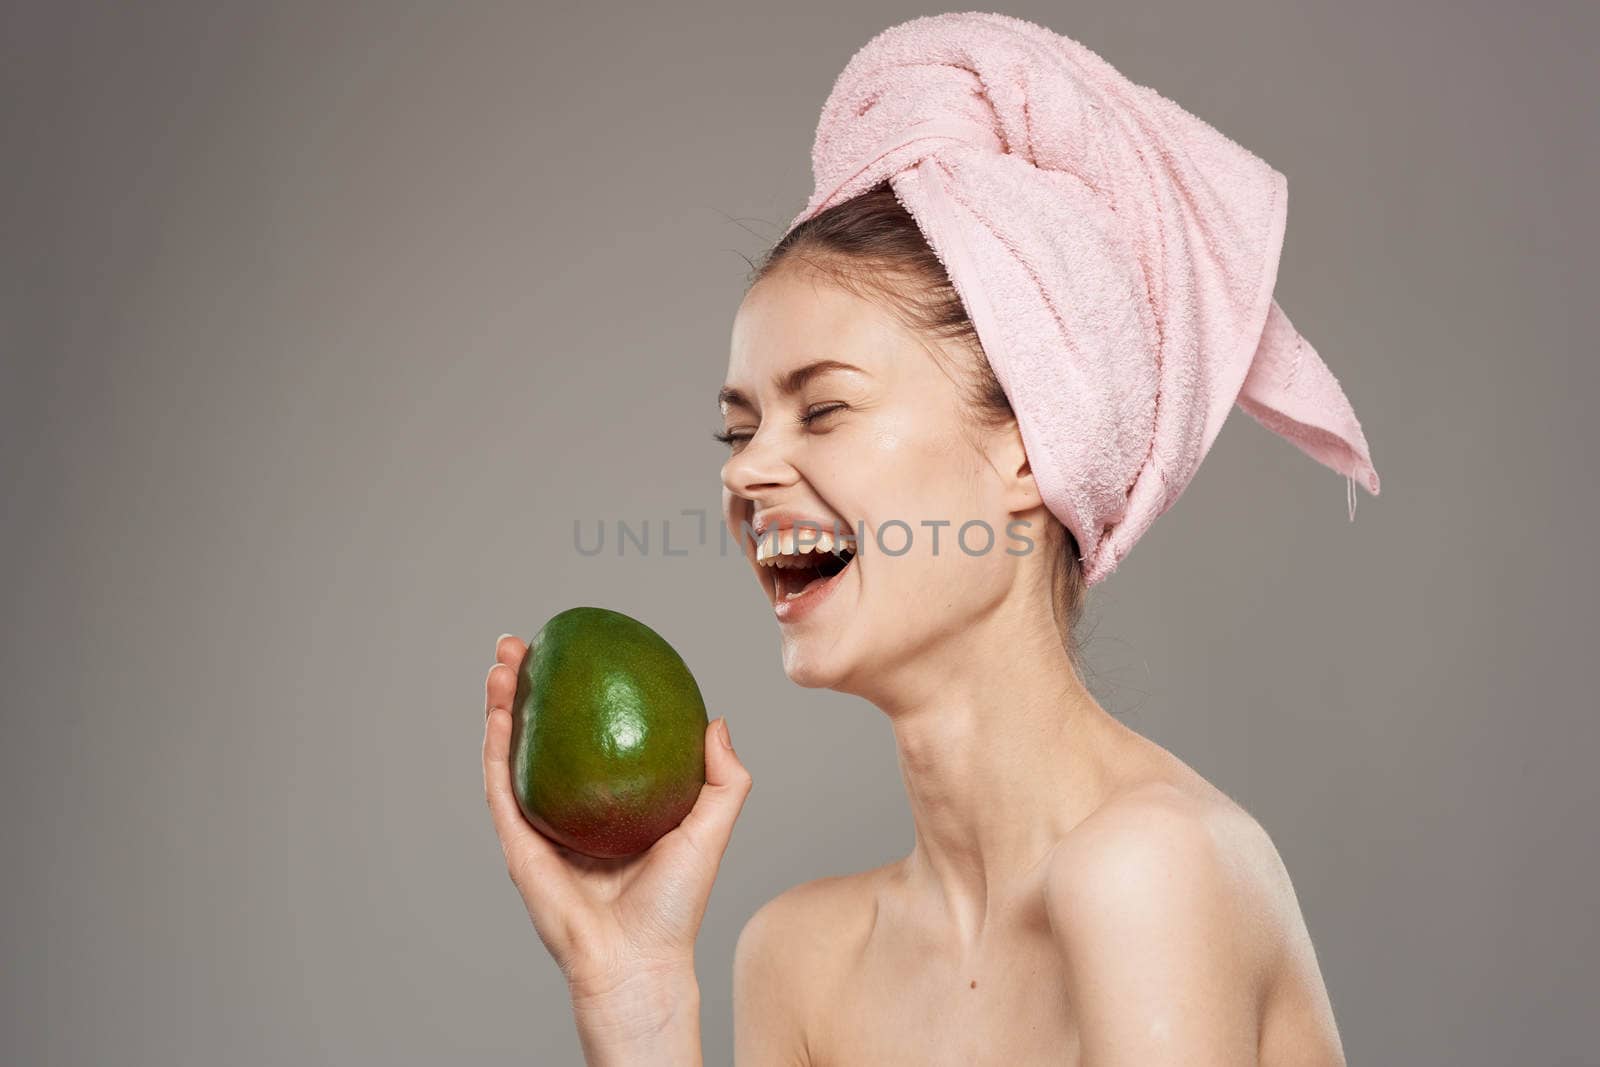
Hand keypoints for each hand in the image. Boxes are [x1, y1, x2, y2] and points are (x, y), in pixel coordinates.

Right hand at [482, 634, 753, 999]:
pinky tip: (499, 712)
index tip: (577, 649)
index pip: (588, 732)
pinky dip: (496, 747)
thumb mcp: (712, 827)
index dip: (578, 690)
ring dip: (500, 704)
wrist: (639, 960)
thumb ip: (725, 777)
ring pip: (511, 751)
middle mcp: (569, 807)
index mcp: (609, 801)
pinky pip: (502, 787)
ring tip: (503, 662)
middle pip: (540, 732)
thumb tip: (717, 720)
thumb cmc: (676, 905)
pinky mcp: (518, 844)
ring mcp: (540, 824)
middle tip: (522, 643)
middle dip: (525, 684)